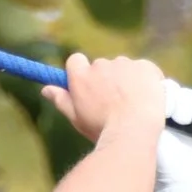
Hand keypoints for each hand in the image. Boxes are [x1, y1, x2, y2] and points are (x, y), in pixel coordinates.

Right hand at [43, 54, 166, 142]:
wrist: (134, 131)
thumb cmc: (102, 129)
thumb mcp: (77, 118)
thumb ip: (61, 100)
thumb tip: (45, 89)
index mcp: (81, 75)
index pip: (76, 60)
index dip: (81, 71)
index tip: (88, 85)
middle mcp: (101, 64)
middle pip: (101, 66)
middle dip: (106, 79)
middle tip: (113, 102)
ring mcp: (124, 64)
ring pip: (123, 67)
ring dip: (126, 79)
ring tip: (132, 104)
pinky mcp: (145, 66)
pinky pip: (143, 69)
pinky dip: (144, 80)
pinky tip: (146, 98)